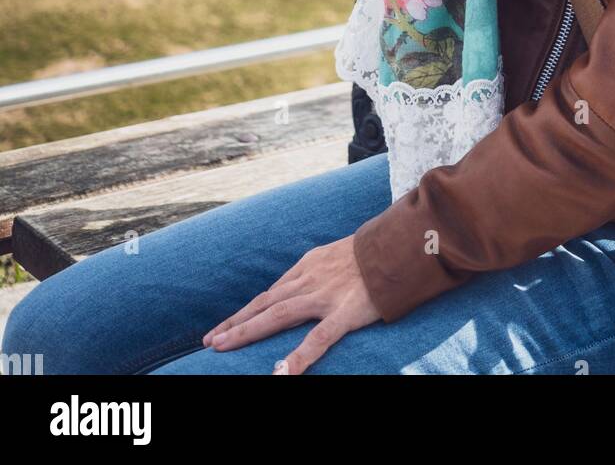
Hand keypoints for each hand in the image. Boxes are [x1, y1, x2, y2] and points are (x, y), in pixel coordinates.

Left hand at [201, 234, 379, 374]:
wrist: (399, 245)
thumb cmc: (372, 253)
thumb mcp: (337, 255)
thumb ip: (317, 272)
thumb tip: (298, 288)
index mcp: (308, 266)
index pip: (269, 294)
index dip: (244, 312)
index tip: (222, 327)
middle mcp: (309, 279)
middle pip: (264, 304)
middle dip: (236, 323)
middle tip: (210, 341)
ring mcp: (325, 296)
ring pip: (278, 315)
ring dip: (248, 331)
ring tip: (223, 347)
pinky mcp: (345, 312)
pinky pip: (318, 338)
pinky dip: (298, 357)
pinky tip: (282, 374)